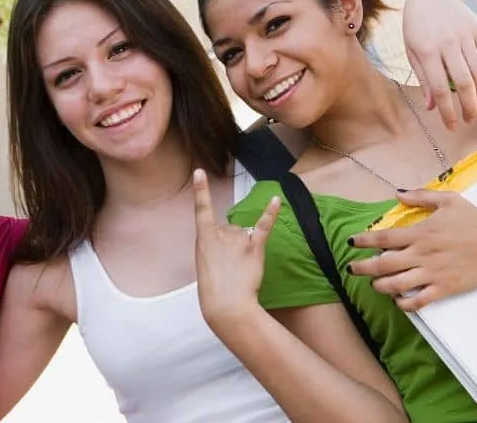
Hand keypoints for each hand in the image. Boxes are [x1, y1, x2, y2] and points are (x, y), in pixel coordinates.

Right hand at [192, 169, 279, 326]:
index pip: (201, 209)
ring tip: (240, 269)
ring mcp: (238, 239)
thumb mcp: (203, 266)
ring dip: (244, 247)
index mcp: (203, 239)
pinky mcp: (255, 247)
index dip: (200, 190)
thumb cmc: (213, 291)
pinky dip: (271, 212)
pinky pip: (263, 226)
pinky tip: (277, 200)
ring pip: (244, 234)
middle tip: (228, 268)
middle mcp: (220, 233)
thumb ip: (214, 248)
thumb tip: (230, 241)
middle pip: (229, 229)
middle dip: (230, 245)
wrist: (227, 305)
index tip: (199, 172)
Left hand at [346, 189, 476, 310]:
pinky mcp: (444, 288)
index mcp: (420, 233)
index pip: (383, 238)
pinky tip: (398, 300)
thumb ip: (420, 196)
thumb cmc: (475, 221)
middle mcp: (422, 254)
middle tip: (351, 269)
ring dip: (379, 286)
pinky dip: (404, 303)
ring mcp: (432, 273)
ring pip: (395, 285)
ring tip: (375, 284)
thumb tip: (397, 193)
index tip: (351, 243)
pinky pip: (418, 301)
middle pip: (382, 265)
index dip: (363, 241)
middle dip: (361, 268)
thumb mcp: (448, 201)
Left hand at [402, 0, 476, 129]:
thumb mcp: (413, 54)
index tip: (451, 127)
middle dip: (468, 107)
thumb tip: (432, 107)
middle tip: (468, 121)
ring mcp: (466, 36)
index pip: (440, 89)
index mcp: (427, 51)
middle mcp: (448, 43)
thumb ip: (425, 79)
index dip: (448, 111)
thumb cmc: (417, 32)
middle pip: (464, 83)